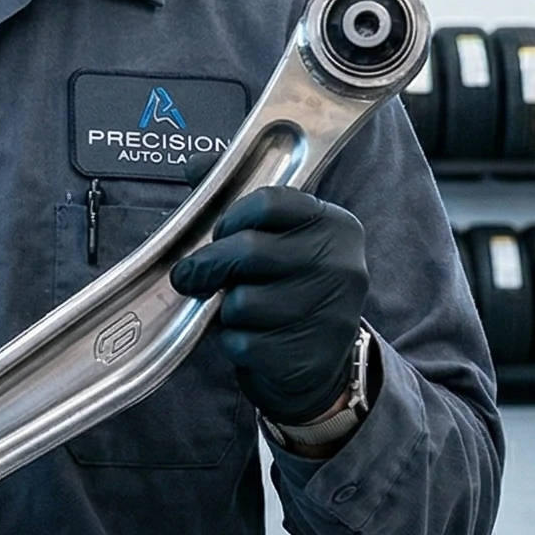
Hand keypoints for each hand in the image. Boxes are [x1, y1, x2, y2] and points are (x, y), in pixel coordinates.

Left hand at [169, 187, 367, 425]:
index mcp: (335, 226)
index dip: (231, 216)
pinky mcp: (307, 357)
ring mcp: (329, 314)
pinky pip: (242, 342)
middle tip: (192, 274)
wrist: (321, 367)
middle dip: (209, 264)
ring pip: (242, 301)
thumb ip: (240, 201)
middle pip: (248, 250)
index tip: (220, 232)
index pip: (269, 201)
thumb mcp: (279, 239)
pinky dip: (233, 342)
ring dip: (227, 309)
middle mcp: (341, 267)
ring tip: (242, 310)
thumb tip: (195, 166)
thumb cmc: (290, 289)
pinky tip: (252, 340)